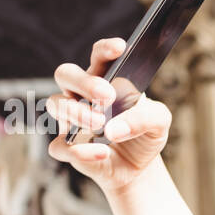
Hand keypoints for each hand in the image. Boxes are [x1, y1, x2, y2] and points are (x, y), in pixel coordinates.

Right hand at [47, 37, 172, 193]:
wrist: (139, 166)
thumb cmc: (144, 134)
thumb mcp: (158, 122)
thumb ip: (145, 118)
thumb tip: (115, 129)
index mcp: (106, 79)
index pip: (100, 56)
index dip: (106, 50)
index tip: (120, 48)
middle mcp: (82, 95)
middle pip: (66, 74)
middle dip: (84, 82)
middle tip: (107, 96)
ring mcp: (70, 119)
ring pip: (55, 103)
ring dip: (77, 112)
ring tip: (100, 124)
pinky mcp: (66, 146)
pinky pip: (60, 145)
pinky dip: (81, 151)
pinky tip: (102, 152)